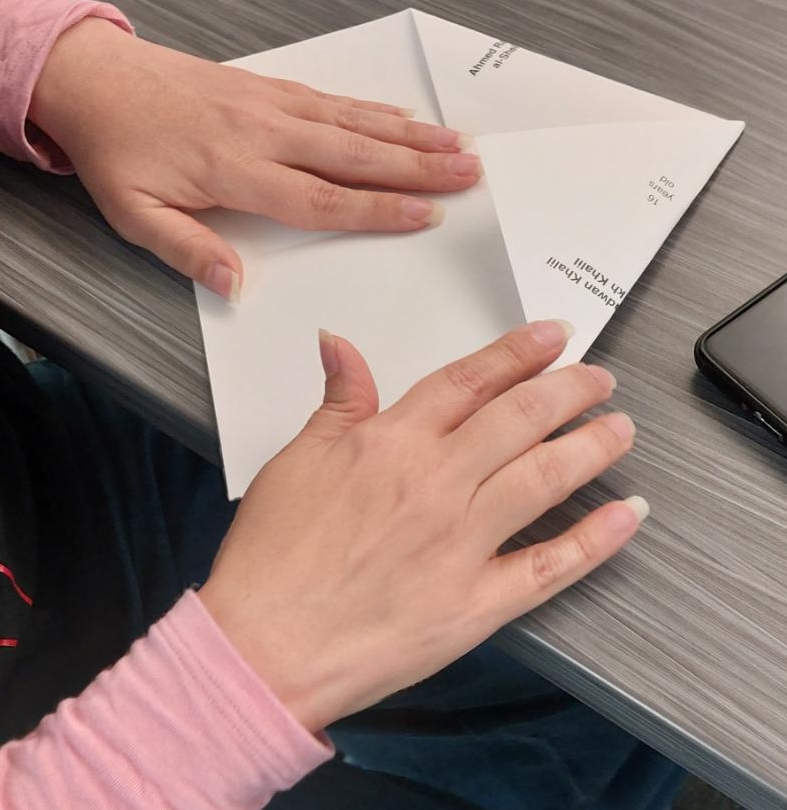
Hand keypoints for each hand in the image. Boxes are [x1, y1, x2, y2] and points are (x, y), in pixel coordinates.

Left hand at [29, 18, 480, 299]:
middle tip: (469, 173)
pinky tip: (405, 118)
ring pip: (353, 123)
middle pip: (354, 155)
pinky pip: (333, 100)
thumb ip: (187, 250)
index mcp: (236, 173)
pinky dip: (374, 110)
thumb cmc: (118, 152)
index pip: (321, 198)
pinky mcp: (270, 88)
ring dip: (409, 136)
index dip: (378, 209)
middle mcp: (265, 134)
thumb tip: (235, 287)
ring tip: (458, 144)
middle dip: (417, 167)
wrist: (97, 81)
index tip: (427, 215)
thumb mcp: (134, 216)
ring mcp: (272, 105)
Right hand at [199, 320, 646, 732]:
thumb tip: (340, 346)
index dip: (519, 353)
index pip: (471, 381)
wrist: (264, 648)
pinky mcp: (477, 603)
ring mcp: (463, 543)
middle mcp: (438, 483)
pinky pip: (549, 566)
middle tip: (600, 377)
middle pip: (521, 420)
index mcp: (394, 442)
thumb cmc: (273, 555)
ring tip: (622, 428)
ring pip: (545, 479)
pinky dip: (595, 540)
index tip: (554, 336)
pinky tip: (626, 516)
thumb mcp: (297, 460)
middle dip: (571, 390)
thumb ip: (337, 401)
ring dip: (593, 448)